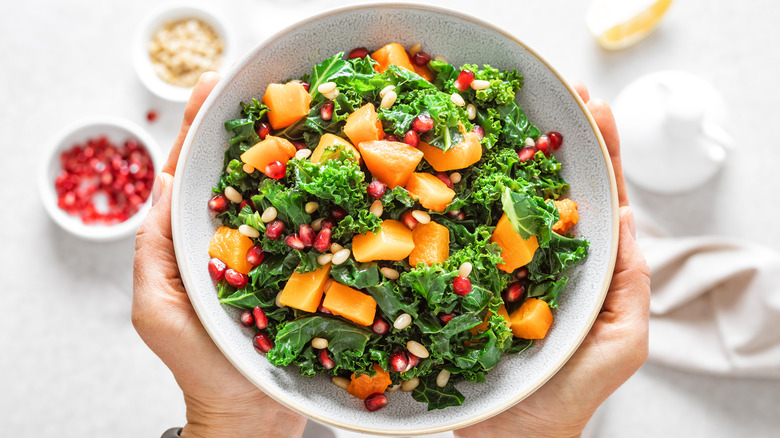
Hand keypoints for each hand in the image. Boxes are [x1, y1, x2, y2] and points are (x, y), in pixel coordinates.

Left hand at [132, 73, 307, 437]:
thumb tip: (161, 185)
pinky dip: (326, 197)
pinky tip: (338, 171)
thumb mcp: (157, 310)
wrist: (253, 411)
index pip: (192, 176)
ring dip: (293, 154)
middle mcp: (237, 238)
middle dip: (250, 129)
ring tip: (306, 113)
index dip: (198, 132)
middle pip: (241, 174)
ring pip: (282, 195)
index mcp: (193, 241)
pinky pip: (316, 227)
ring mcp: (276, 251)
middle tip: (263, 84)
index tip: (210, 91)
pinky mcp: (308, 268)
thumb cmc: (200, 365)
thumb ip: (155, 252)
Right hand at [455, 83, 650, 437]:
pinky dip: (462, 197)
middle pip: (552, 188)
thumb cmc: (571, 393)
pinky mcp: (467, 277)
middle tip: (558, 93)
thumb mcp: (622, 342)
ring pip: (506, 202)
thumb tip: (626, 216)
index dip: (602, 153)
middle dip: (558, 140)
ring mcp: (502, 263)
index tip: (596, 109)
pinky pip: (465, 232)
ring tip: (505, 110)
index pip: (600, 199)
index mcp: (586, 265)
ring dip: (507, 156)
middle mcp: (543, 256)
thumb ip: (629, 285)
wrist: (509, 435)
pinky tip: (455, 165)